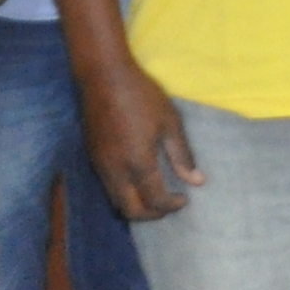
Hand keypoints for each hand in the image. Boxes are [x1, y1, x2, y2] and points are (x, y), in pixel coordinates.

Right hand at [87, 57, 202, 220]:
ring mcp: (100, 164)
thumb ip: (182, 155)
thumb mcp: (169, 122)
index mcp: (137, 162)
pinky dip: (124, 193)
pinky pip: (108, 187)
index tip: (185, 198)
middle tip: (169, 204)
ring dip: (136, 205)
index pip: (155, 200)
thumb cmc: (141, 95)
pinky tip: (138, 180)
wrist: (102, 75)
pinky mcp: (92, 156)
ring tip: (155, 195)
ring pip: (116, 201)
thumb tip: (197, 181)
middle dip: (152, 214)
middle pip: (130, 210)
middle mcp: (115, 170)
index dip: (172, 205)